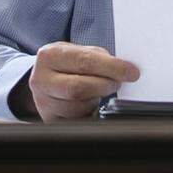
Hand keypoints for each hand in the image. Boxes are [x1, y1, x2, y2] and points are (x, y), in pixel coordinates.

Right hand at [22, 42, 140, 122]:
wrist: (44, 78)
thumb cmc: (67, 63)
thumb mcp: (78, 52)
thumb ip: (98, 58)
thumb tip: (125, 69)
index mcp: (50, 56)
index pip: (84, 61)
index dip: (111, 67)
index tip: (131, 72)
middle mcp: (41, 80)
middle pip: (79, 88)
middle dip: (105, 86)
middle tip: (118, 82)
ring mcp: (43, 103)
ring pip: (78, 108)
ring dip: (96, 101)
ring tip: (99, 92)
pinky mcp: (50, 120)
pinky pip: (77, 121)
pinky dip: (90, 113)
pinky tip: (92, 104)